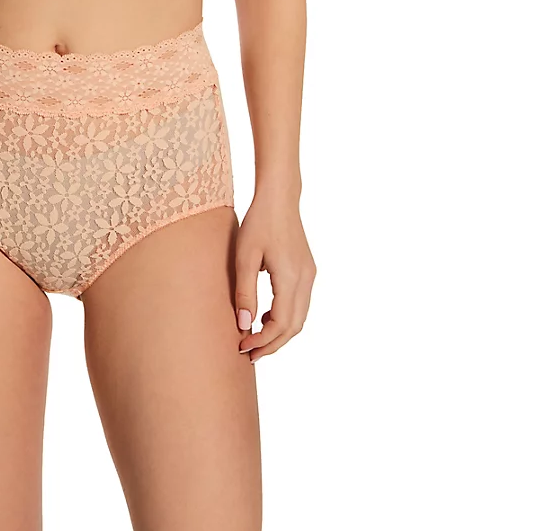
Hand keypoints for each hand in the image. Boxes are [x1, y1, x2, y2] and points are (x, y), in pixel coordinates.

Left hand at [234, 195, 315, 361]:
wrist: (279, 197)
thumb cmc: (258, 223)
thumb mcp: (244, 257)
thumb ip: (245, 292)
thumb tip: (244, 325)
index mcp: (291, 278)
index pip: (281, 324)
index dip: (263, 340)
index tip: (242, 347)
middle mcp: (306, 279)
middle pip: (294, 326)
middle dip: (272, 344)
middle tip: (249, 354)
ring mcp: (309, 275)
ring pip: (300, 317)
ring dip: (279, 332)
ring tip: (254, 339)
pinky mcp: (307, 270)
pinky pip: (300, 303)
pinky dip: (285, 316)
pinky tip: (265, 316)